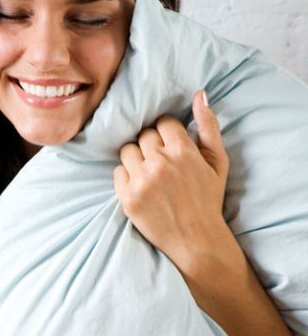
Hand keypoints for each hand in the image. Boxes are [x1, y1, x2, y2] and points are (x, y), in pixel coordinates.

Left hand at [113, 89, 232, 271]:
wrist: (197, 241)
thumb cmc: (208, 199)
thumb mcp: (217, 162)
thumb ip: (208, 126)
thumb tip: (200, 94)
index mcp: (183, 150)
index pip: (162, 123)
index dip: (166, 134)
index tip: (170, 146)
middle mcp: (160, 162)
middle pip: (143, 135)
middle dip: (151, 146)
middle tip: (161, 163)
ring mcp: (142, 180)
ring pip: (127, 150)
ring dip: (136, 159)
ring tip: (149, 174)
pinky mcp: (127, 196)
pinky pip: (117, 171)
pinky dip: (126, 177)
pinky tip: (141, 187)